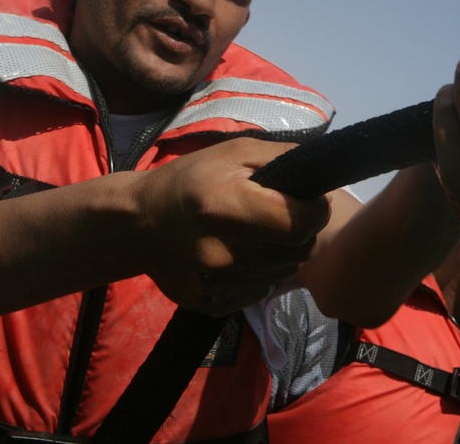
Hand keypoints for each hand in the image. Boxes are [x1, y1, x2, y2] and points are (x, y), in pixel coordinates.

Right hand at [129, 138, 331, 315]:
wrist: (136, 224)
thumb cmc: (191, 180)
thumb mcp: (234, 152)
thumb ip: (282, 158)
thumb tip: (322, 181)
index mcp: (226, 207)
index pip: (299, 224)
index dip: (316, 211)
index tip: (312, 201)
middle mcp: (221, 252)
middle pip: (297, 251)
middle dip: (301, 231)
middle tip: (281, 215)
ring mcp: (215, 285)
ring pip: (282, 271)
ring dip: (281, 252)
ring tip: (256, 232)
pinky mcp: (211, 305)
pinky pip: (260, 289)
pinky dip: (260, 271)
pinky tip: (239, 253)